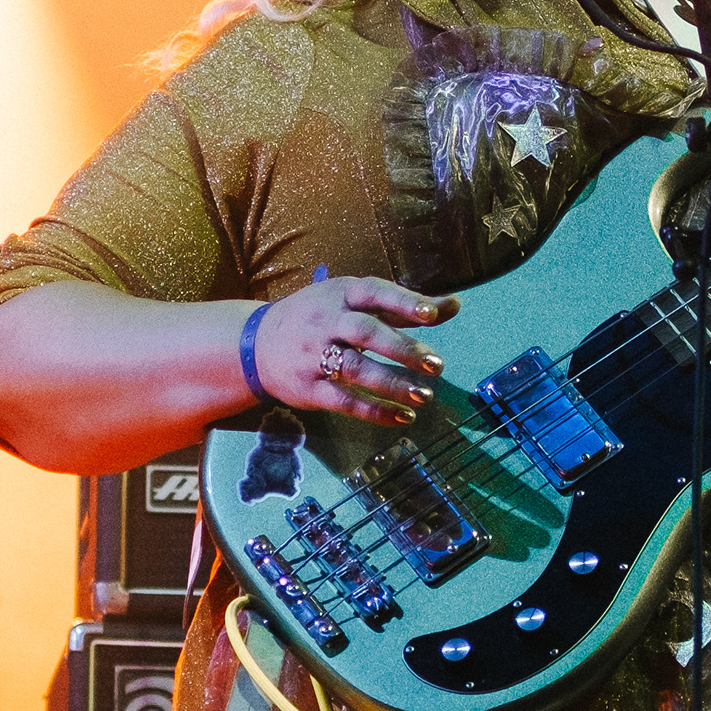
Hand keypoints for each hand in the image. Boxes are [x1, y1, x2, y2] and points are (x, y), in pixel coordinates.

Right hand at [251, 274, 456, 427]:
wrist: (256, 344)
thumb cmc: (319, 317)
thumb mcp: (354, 302)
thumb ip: (403, 307)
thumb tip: (454, 304)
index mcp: (340, 294)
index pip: (374, 293)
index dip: (403, 302)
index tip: (432, 315)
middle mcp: (326, 321)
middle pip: (366, 334)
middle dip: (402, 349)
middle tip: (436, 365)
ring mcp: (313, 356)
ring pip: (355, 370)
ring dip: (392, 384)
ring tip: (424, 396)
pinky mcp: (308, 388)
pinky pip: (342, 401)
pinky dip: (373, 411)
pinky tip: (401, 417)